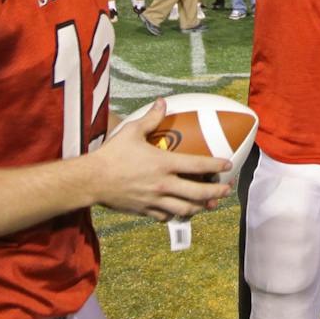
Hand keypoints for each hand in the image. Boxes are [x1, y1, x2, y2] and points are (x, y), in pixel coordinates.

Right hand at [86, 98, 232, 220]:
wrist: (91, 180)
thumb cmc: (112, 154)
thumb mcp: (132, 130)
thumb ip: (151, 118)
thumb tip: (162, 101)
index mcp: (163, 163)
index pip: (197, 165)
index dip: (215, 166)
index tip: (228, 165)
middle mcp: (163, 184)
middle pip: (197, 193)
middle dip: (216, 192)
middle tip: (226, 190)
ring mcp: (154, 200)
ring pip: (185, 209)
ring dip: (200, 207)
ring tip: (209, 204)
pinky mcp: (144, 211)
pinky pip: (165, 216)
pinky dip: (176, 215)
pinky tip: (180, 211)